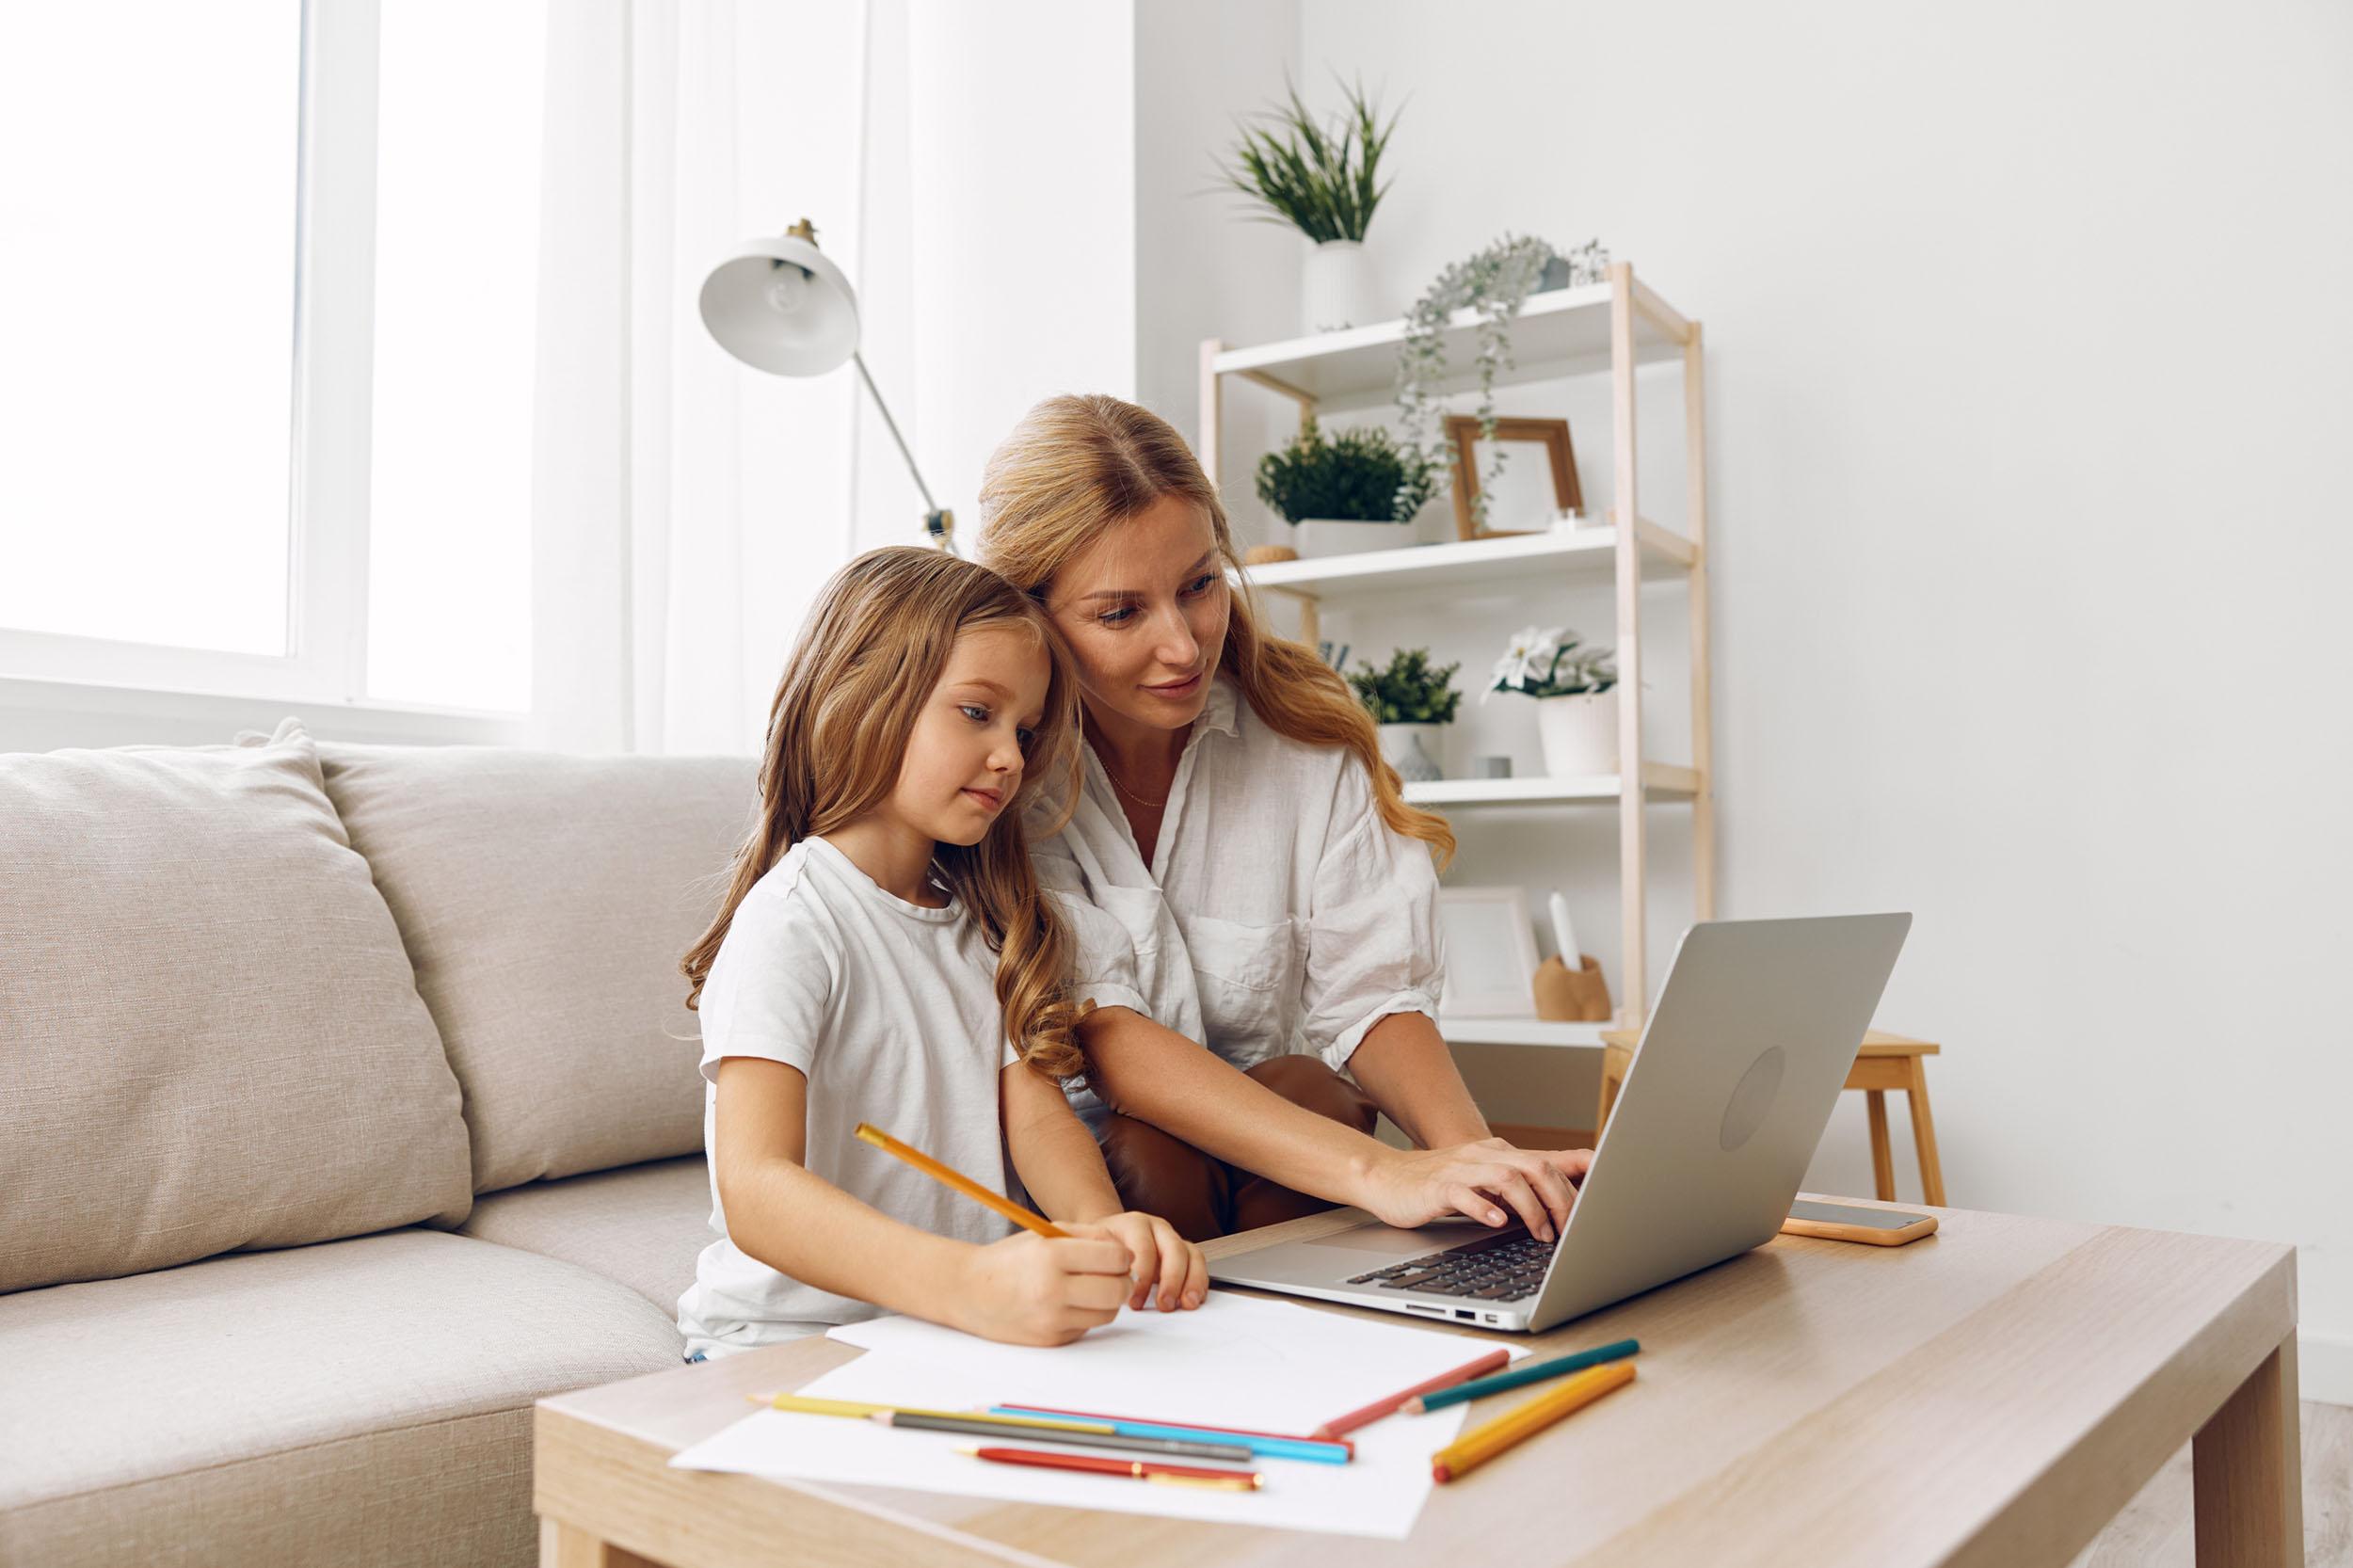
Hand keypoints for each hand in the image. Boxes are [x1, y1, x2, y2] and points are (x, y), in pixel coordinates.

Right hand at [951, 1229, 1135, 1345]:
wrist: (969, 1292)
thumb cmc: (1011, 1259)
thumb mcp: (1046, 1234)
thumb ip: (1088, 1235)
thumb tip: (1125, 1250)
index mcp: (1051, 1255)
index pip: (1114, 1258)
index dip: (1123, 1256)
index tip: (1118, 1256)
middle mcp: (1052, 1289)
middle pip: (1117, 1290)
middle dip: (1123, 1280)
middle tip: (1115, 1275)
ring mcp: (1051, 1319)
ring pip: (1108, 1313)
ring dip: (1107, 1301)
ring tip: (1089, 1289)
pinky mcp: (1051, 1340)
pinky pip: (1087, 1327)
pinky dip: (1085, 1316)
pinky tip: (1067, 1304)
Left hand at [1080, 1212, 1208, 1311]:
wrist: (1106, 1237)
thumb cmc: (1101, 1247)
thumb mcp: (1092, 1249)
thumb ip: (1099, 1263)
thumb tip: (1104, 1286)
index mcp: (1133, 1224)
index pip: (1144, 1247)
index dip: (1142, 1276)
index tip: (1134, 1301)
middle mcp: (1157, 1228)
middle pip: (1174, 1249)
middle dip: (1172, 1280)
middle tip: (1165, 1305)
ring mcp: (1172, 1238)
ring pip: (1192, 1254)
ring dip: (1192, 1282)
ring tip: (1186, 1304)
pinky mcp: (1183, 1252)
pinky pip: (1198, 1263)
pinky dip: (1199, 1282)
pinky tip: (1193, 1299)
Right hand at [1356, 1140, 1593, 1240]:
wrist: (1387, 1177)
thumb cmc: (1440, 1183)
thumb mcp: (1486, 1180)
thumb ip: (1520, 1186)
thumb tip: (1563, 1201)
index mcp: (1500, 1154)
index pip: (1548, 1159)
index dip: (1578, 1177)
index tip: (1606, 1192)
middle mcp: (1485, 1155)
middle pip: (1535, 1166)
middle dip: (1560, 1199)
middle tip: (1570, 1230)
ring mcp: (1461, 1169)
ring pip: (1507, 1178)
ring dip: (1531, 1208)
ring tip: (1541, 1233)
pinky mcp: (1437, 1186)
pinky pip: (1464, 1193)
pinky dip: (1485, 1208)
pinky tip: (1497, 1222)